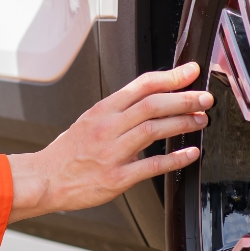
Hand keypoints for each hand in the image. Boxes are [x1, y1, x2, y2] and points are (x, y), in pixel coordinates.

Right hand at [7, 63, 211, 221]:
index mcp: (102, 110)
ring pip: (153, 130)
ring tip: (201, 120)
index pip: (141, 85)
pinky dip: (174, 159)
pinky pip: (151, 166)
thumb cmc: (67, 153)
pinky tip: (190, 154)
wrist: (45, 179)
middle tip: (205, 98)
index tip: (190, 71)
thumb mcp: (89, 121)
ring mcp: (111, 152)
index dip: (169, 76)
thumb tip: (148, 101)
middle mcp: (107, 127)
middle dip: (183, 99)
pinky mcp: (116, 178)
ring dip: (182, 123)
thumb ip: (118, 112)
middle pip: (152, 105)